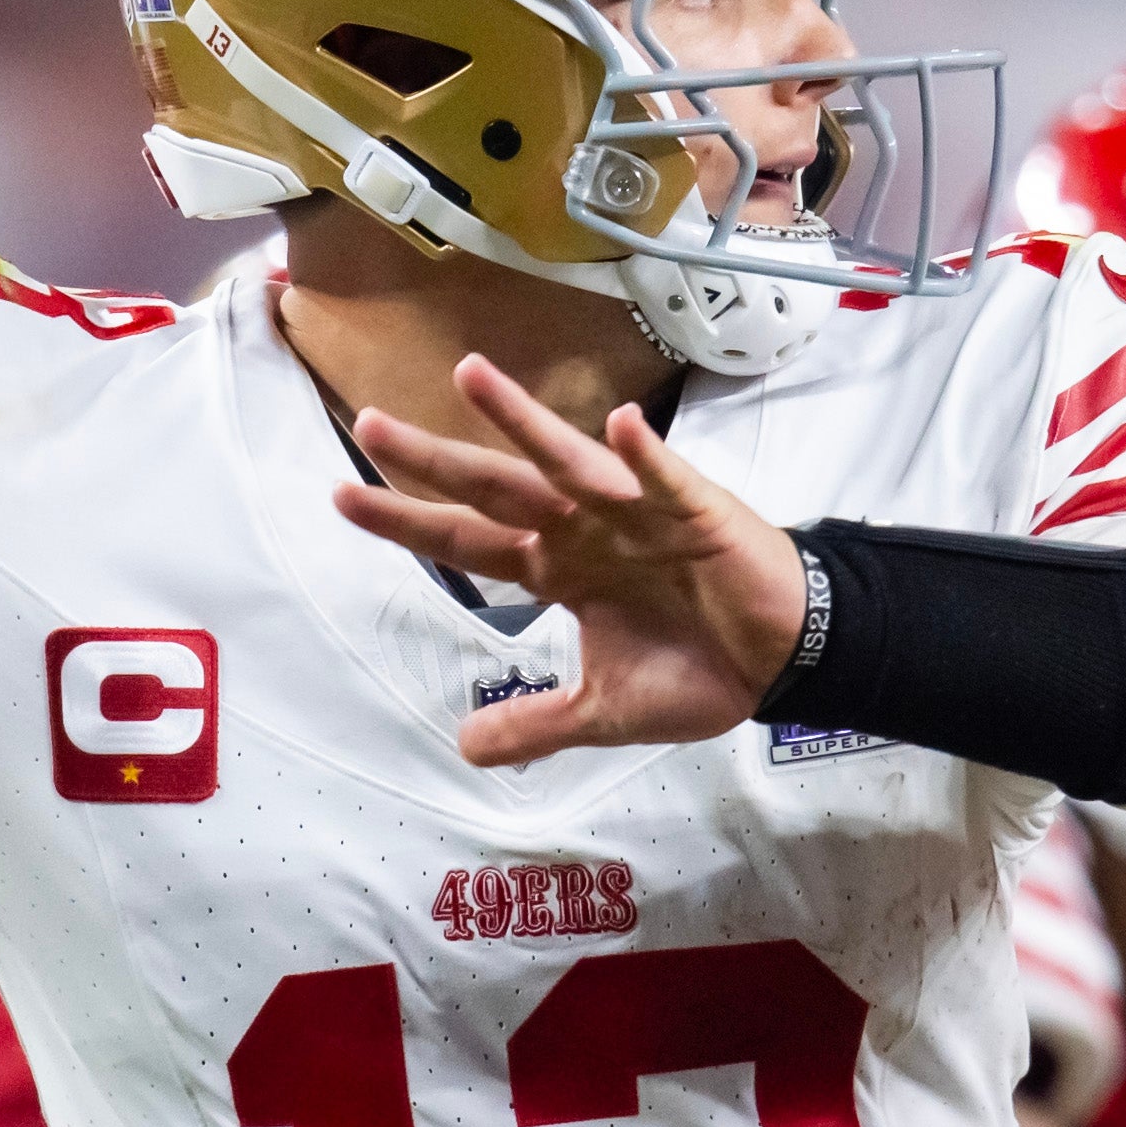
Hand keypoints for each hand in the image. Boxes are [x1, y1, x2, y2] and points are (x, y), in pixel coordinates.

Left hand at [331, 359, 809, 766]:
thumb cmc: (700, 668)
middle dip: (434, 461)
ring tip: (471, 376)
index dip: (407, 522)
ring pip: (564, 459)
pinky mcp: (694, 509)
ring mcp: (634, 510)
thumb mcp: (604, 711)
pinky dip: (642, 457)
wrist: (783, 660)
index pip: (466, 542)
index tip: (342, 498)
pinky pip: (664, 478)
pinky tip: (619, 427)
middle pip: (493, 488)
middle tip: (369, 426)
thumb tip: (464, 749)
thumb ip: (536, 725)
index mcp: (558, 567)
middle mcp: (582, 527)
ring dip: (520, 419)